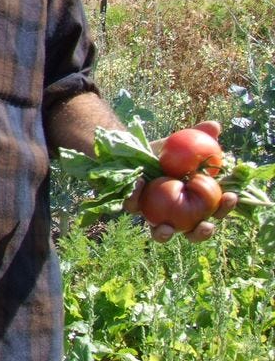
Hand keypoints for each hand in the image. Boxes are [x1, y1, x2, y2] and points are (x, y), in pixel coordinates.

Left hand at [124, 120, 235, 242]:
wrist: (131, 149)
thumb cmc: (164, 151)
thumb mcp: (181, 142)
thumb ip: (198, 135)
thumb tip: (214, 126)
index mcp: (194, 201)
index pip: (216, 211)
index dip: (225, 208)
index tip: (230, 197)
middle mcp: (176, 214)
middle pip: (192, 233)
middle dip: (200, 233)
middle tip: (205, 226)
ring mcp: (153, 214)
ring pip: (160, 233)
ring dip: (164, 234)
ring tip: (167, 228)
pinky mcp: (131, 205)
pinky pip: (132, 205)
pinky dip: (136, 196)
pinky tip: (140, 182)